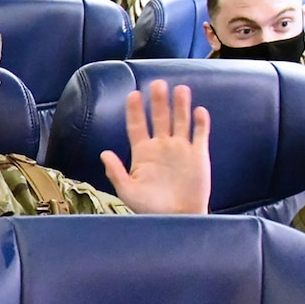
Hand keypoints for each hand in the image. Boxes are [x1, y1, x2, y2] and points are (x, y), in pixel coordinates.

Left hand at [101, 80, 210, 214]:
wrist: (176, 219)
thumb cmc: (149, 208)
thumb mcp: (128, 191)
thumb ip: (116, 172)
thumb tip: (104, 153)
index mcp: (142, 153)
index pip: (136, 126)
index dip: (134, 110)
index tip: (133, 94)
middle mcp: (161, 147)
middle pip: (159, 118)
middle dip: (158, 101)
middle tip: (157, 84)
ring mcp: (180, 150)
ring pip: (180, 121)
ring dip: (180, 105)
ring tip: (180, 89)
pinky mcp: (198, 156)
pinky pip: (200, 135)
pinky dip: (200, 123)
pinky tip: (198, 110)